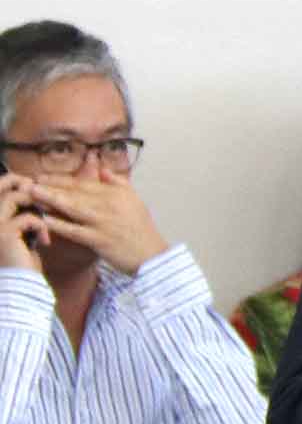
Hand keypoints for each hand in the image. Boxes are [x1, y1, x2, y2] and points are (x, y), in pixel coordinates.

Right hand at [0, 176, 41, 272]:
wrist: (18, 288)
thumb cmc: (20, 263)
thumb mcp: (19, 235)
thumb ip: (18, 216)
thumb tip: (30, 192)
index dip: (11, 181)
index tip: (31, 185)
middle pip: (0, 186)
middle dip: (21, 182)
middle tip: (39, 189)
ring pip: (13, 198)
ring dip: (35, 205)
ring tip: (44, 219)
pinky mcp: (3, 234)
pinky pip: (28, 218)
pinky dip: (42, 227)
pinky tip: (45, 242)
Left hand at [25, 173, 165, 273]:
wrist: (151, 254)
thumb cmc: (141, 228)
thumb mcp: (135, 200)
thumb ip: (118, 183)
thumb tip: (102, 169)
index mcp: (117, 193)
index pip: (83, 183)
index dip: (60, 180)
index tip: (42, 177)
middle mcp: (109, 204)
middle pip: (74, 192)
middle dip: (50, 187)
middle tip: (28, 183)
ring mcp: (104, 222)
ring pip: (72, 207)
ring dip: (50, 200)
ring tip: (32, 194)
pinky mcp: (100, 239)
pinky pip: (75, 230)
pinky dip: (60, 225)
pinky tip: (45, 220)